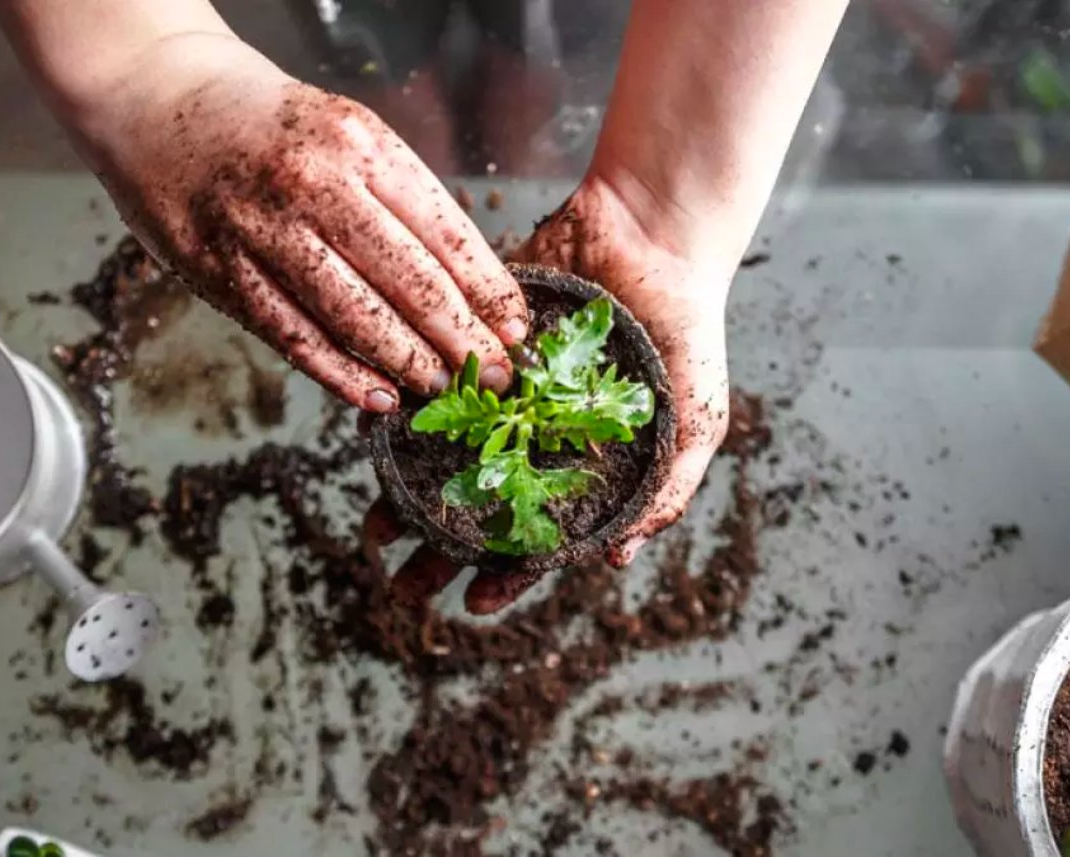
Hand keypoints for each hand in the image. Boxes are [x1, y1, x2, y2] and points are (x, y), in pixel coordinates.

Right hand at [83, 34, 525, 410]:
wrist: (153, 93)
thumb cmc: (265, 119)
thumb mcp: (346, 130)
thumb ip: (398, 198)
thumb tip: (463, 282)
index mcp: (361, 144)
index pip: (445, 233)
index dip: (488, 291)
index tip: (517, 329)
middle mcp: (315, 186)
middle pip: (409, 282)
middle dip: (463, 339)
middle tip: (497, 377)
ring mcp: (263, 231)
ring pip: (354, 317)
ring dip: (409, 363)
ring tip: (445, 389)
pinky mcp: (220, 271)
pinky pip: (293, 336)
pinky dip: (341, 374)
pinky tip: (378, 396)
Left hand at [363, 175, 731, 614]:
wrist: (654, 234)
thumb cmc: (687, 330)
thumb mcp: (697, 420)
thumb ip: (667, 490)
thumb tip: (618, 559)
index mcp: (581, 465)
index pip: (539, 535)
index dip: (507, 573)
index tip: (472, 602)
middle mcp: (533, 437)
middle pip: (480, 506)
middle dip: (439, 547)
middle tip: (401, 579)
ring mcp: (500, 394)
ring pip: (443, 455)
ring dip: (406, 492)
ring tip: (373, 524)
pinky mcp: (475, 347)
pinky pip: (430, 384)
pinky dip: (401, 411)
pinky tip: (372, 437)